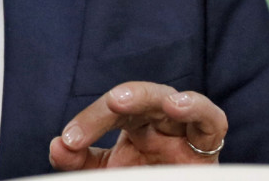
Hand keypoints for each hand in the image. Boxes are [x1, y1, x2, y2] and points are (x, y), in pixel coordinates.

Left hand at [49, 81, 227, 170]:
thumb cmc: (143, 179)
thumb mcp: (108, 173)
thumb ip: (80, 162)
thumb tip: (57, 146)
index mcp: (136, 126)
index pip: (109, 113)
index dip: (88, 122)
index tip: (68, 141)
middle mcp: (159, 123)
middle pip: (133, 102)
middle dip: (107, 108)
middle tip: (84, 123)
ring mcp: (184, 131)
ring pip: (166, 99)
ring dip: (143, 96)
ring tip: (119, 100)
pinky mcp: (209, 146)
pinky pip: (212, 120)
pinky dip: (197, 108)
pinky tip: (176, 106)